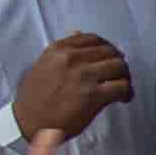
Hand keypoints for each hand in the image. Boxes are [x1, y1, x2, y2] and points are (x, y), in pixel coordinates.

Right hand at [13, 34, 133, 140]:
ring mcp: (84, 76)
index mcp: (59, 49)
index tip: (110, 58)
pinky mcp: (93, 95)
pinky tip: (124, 98)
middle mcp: (72, 58)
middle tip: (119, 75)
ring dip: (125, 77)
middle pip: (110, 52)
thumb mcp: (43, 64)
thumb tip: (77, 33)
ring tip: (123, 87)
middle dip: (118, 63)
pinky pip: (121, 86)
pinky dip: (127, 92)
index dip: (107, 48)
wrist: (28, 121)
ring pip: (119, 67)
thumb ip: (62, 51)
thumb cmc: (34, 97)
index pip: (93, 39)